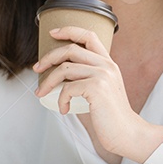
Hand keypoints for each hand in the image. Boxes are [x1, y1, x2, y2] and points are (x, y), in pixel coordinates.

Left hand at [33, 26, 162, 162]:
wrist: (126, 133)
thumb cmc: (110, 115)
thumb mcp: (102, 90)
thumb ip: (87, 78)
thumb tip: (60, 75)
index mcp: (108, 63)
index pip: (89, 35)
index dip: (69, 30)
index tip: (53, 33)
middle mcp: (107, 65)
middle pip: (70, 49)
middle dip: (48, 57)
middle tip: (36, 69)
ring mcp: (103, 75)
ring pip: (64, 68)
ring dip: (48, 81)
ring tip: (41, 92)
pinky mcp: (97, 88)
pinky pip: (68, 88)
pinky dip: (60, 99)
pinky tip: (63, 109)